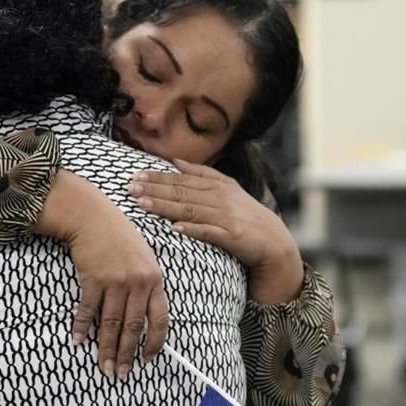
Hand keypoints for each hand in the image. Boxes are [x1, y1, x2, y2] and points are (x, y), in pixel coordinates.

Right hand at [34, 171, 169, 376]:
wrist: (93, 217)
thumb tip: (145, 319)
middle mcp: (137, 282)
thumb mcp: (144, 258)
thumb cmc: (120, 238)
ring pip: (111, 323)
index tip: (148, 359)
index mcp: (155, 279)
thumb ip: (148, 286)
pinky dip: (82, 327)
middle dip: (126, 354)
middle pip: (132, 327)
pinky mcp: (93, 278)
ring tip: (103, 367)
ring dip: (106, 349)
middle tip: (121, 374)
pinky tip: (79, 340)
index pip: (160, 318)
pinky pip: (88, 309)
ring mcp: (115, 280)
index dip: (155, 342)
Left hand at [129, 159, 303, 303]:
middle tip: (130, 187)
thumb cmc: (246, 218)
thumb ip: (202, 174)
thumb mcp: (227, 190)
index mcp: (217, 185)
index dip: (157, 177)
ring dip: (165, 206)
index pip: (181, 180)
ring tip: (142, 204)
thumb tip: (175, 161)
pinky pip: (210, 233)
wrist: (276, 244)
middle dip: (154, 189)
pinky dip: (193, 230)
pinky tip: (175, 229)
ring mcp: (227, 217)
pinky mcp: (233, 237)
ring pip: (190, 210)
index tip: (135, 175)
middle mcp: (221, 198)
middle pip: (182, 192)